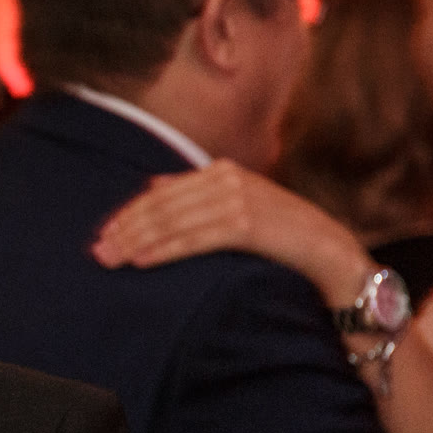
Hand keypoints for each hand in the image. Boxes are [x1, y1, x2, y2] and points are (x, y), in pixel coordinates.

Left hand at [91, 160, 373, 307]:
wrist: (335, 256)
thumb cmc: (283, 239)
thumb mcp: (238, 210)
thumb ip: (198, 196)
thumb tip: (153, 185)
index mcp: (223, 172)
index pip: (162, 193)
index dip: (129, 214)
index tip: (103, 235)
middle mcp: (229, 179)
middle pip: (161, 204)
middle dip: (125, 229)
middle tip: (98, 252)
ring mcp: (240, 199)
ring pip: (173, 220)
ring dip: (136, 241)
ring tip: (110, 259)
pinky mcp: (250, 224)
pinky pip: (195, 238)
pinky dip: (165, 249)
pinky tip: (141, 260)